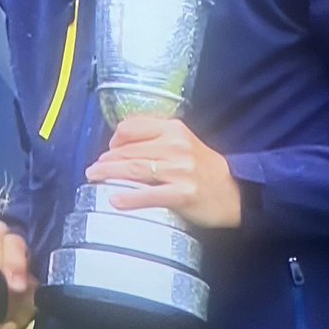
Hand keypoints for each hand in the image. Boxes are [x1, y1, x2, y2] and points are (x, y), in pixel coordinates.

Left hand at [85, 117, 241, 228]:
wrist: (235, 191)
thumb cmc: (203, 167)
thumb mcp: (183, 142)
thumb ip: (156, 138)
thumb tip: (119, 145)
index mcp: (174, 129)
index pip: (132, 128)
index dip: (114, 139)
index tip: (107, 150)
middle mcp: (175, 146)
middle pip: (129, 150)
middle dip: (106, 160)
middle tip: (92, 168)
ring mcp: (180, 170)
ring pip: (134, 169)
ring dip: (109, 174)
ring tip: (94, 178)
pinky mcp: (183, 193)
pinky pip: (149, 195)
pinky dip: (129, 198)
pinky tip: (114, 201)